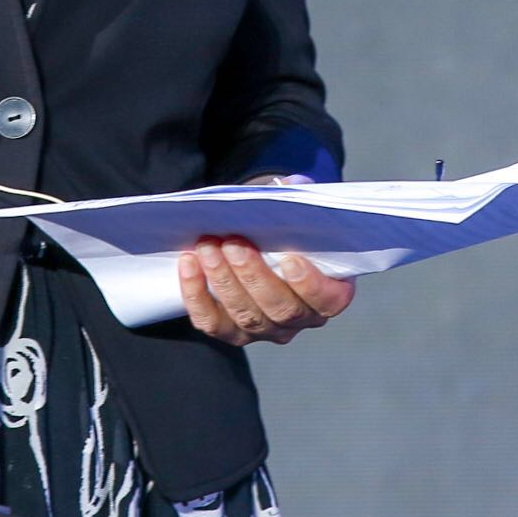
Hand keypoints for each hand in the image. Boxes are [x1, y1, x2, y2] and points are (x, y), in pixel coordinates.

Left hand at [178, 178, 355, 345]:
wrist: (260, 240)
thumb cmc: (286, 226)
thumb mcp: (301, 209)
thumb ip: (302, 199)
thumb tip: (290, 186)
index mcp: (329, 292)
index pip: (326, 299)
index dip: (310, 284)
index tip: (290, 258)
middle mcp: (299, 318)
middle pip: (280, 309)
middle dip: (253, 275)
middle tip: (232, 242)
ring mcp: (265, 328)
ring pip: (245, 315)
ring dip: (223, 279)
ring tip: (207, 246)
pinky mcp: (231, 330)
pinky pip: (212, 322)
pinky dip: (197, 294)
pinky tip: (189, 264)